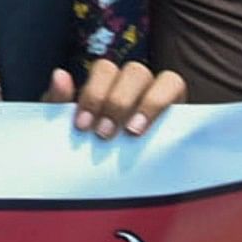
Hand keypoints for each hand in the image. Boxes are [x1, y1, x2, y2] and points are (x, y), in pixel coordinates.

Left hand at [50, 60, 184, 138]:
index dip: (94, 94)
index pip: (105, 69)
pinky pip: (181, 94)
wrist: (102, 172)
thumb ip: (60, 101)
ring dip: (149, 103)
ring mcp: (162, 96)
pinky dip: (167, 102)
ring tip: (132, 132)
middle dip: (118, 102)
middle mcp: (136, 84)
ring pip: (166, 79)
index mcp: (108, 82)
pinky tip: (154, 126)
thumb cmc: (86, 142)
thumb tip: (60, 75)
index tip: (82, 126)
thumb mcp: (67, 124)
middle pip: (136, 71)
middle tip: (105, 134)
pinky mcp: (180, 114)